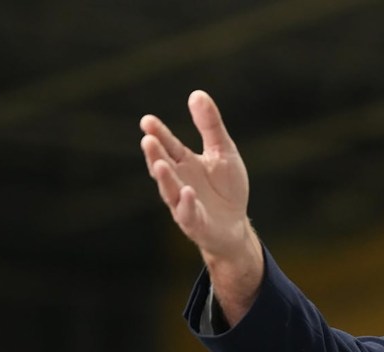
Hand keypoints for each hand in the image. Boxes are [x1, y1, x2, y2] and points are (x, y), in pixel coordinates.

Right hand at [140, 91, 263, 322]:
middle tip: (148, 139)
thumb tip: (197, 93)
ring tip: (160, 164)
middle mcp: (179, 181)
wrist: (235, 225)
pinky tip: (187, 192)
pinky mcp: (195, 223)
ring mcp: (184, 203)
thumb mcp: (223, 151)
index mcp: (184, 163)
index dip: (159, 133)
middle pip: (163, 166)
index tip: (147, 120)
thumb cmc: (226, 188)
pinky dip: (186, 204)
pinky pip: (188, 214)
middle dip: (155, 154)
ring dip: (165, 178)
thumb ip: (210, 126)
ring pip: (169, 190)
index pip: (168, 145)